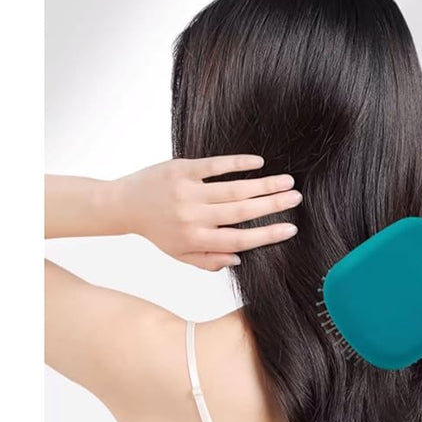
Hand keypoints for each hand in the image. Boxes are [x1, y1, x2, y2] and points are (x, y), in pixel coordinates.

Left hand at [116, 155, 301, 269]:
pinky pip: (215, 165)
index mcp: (196, 239)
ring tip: (287, 181)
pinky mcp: (182, 169)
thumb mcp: (180, 254)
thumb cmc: (156, 231)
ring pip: (233, 188)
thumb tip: (240, 257)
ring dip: (263, 185)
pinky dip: (238, 163)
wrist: (124, 205)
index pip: (240, 239)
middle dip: (273, 205)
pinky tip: (259, 162)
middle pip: (242, 211)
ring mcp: (188, 191)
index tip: (291, 228)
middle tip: (297, 198)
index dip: (267, 234)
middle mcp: (194, 217)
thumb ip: (209, 260)